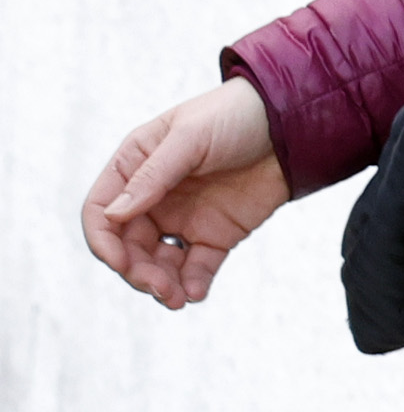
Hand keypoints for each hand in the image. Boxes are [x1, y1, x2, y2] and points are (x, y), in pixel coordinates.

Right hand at [78, 81, 289, 308]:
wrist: (295, 121)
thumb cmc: (236, 114)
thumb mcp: (190, 137)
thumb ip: (152, 176)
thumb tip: (114, 215)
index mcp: (135, 168)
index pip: (101, 211)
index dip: (103, 241)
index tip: (120, 261)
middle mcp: (154, 198)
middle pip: (128, 246)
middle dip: (136, 271)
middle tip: (159, 287)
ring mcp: (184, 218)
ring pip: (158, 263)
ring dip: (162, 285)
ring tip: (177, 298)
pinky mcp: (217, 234)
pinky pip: (197, 268)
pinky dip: (193, 284)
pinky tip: (197, 293)